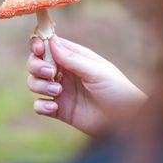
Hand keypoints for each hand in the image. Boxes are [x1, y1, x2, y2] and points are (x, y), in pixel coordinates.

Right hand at [27, 36, 146, 135]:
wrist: (127, 121)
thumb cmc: (118, 91)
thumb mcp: (97, 72)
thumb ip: (73, 59)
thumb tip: (50, 41)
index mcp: (76, 58)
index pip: (50, 45)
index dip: (38, 44)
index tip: (38, 49)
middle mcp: (66, 73)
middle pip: (36, 63)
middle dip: (36, 66)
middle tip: (50, 72)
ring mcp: (61, 91)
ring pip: (34, 83)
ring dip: (40, 85)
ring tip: (58, 90)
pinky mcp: (60, 110)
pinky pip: (39, 105)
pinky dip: (41, 105)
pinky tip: (54, 107)